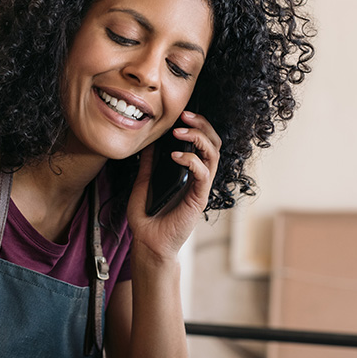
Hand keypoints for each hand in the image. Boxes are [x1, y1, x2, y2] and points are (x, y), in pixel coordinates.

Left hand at [128, 110, 221, 259]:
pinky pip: (203, 173)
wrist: (148, 242)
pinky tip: (175, 156)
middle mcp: (198, 178)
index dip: (196, 126)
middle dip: (203, 125)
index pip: (202, 143)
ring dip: (198, 138)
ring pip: (213, 155)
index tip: (181, 115)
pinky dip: (191, 160)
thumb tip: (148, 143)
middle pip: (213, 144)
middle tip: (186, 116)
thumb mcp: (143, 183)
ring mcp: (200, 187)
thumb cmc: (147, 217)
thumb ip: (148, 164)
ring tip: (179, 132)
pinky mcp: (199, 198)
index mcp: (188, 172)